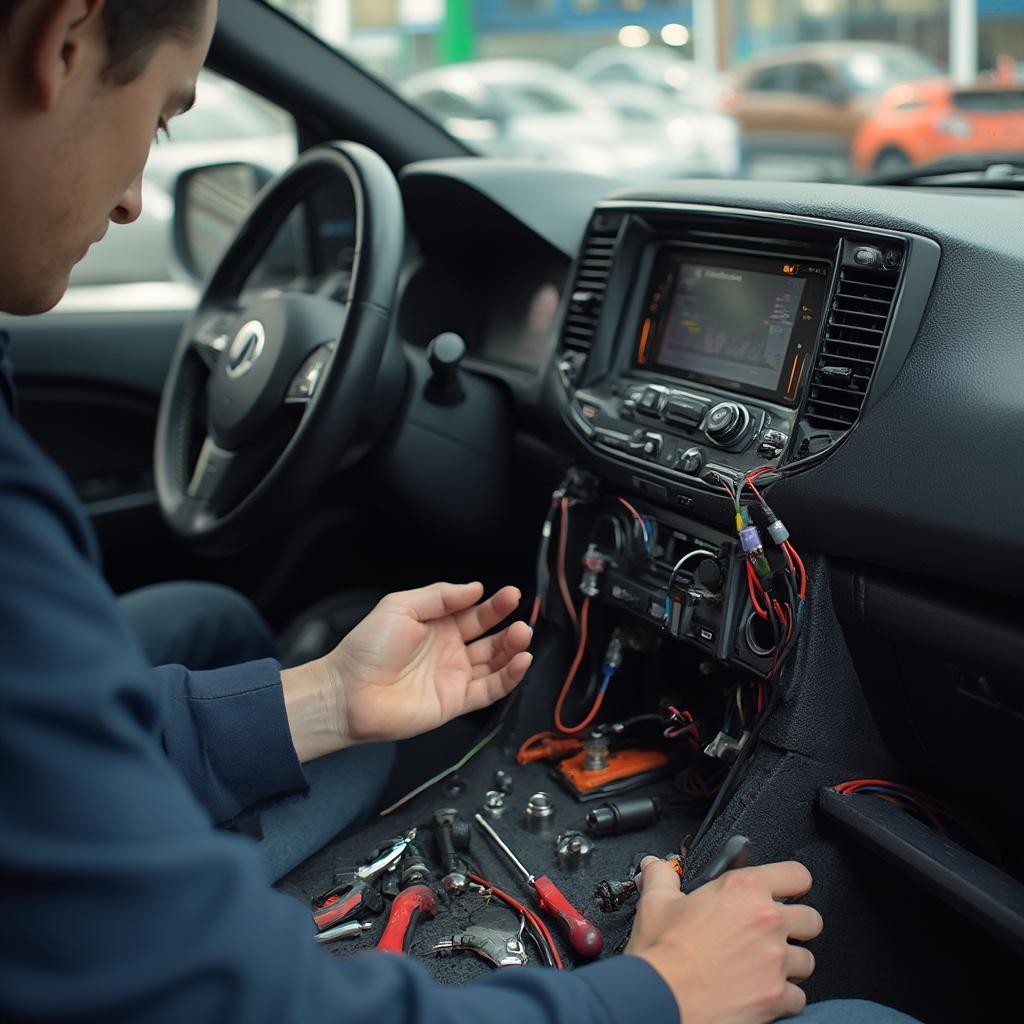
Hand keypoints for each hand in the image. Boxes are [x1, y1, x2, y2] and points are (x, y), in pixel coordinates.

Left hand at [287, 582, 531, 757]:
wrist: (348, 692)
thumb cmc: (367, 648)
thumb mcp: (400, 606)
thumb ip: (439, 596)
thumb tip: (475, 588)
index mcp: (437, 625)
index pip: (475, 612)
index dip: (495, 604)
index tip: (511, 594)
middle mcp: (449, 650)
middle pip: (490, 636)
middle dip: (508, 626)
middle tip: (520, 617)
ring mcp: (454, 676)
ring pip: (494, 662)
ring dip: (512, 648)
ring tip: (522, 634)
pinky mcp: (456, 702)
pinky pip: (490, 689)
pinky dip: (509, 677)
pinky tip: (521, 661)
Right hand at [626, 858, 822, 1023]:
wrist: (662, 999)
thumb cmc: (662, 953)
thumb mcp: (656, 903)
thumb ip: (662, 876)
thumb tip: (656, 866)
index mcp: (742, 889)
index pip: (796, 874)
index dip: (793, 882)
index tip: (786, 890)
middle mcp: (767, 921)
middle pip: (811, 919)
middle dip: (796, 926)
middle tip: (773, 932)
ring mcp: (776, 960)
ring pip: (807, 960)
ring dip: (789, 964)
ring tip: (764, 966)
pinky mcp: (777, 996)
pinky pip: (799, 997)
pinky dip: (784, 997)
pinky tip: (761, 992)